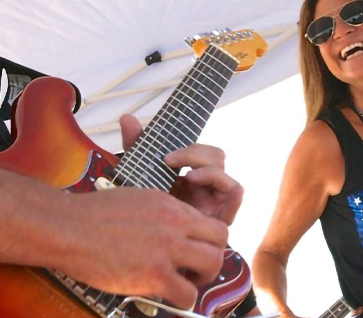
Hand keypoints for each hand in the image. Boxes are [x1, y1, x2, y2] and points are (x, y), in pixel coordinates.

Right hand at [61, 186, 227, 310]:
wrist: (69, 228)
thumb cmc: (94, 214)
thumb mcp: (138, 200)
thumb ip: (162, 213)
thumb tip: (174, 228)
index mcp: (171, 206)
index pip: (211, 221)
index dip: (208, 240)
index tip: (196, 250)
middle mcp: (175, 224)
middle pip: (221, 240)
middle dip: (213, 256)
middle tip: (196, 268)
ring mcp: (167, 249)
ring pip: (213, 264)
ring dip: (203, 278)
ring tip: (186, 283)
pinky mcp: (154, 275)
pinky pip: (187, 294)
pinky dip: (182, 299)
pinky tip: (168, 296)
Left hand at [120, 114, 243, 224]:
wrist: (137, 245)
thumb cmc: (142, 211)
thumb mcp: (138, 176)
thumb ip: (137, 148)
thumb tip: (127, 117)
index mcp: (190, 173)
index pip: (202, 151)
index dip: (189, 149)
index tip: (165, 156)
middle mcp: (205, 186)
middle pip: (217, 158)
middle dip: (196, 155)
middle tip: (170, 162)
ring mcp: (214, 203)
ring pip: (227, 178)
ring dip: (210, 172)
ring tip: (189, 177)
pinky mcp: (218, 221)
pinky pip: (234, 206)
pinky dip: (235, 197)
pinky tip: (231, 191)